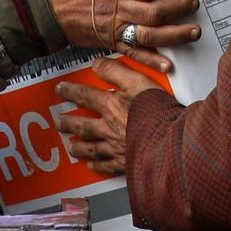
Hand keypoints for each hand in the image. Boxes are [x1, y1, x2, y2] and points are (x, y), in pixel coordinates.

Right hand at [42, 0, 201, 70]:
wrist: (40, 10)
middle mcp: (116, 8)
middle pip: (155, 12)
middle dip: (179, 8)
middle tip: (193, 3)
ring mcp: (112, 28)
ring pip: (150, 35)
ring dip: (174, 35)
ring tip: (193, 31)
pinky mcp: (108, 42)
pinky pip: (133, 52)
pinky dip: (151, 60)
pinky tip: (168, 64)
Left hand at [54, 59, 164, 176]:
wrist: (171, 141)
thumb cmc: (158, 112)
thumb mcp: (138, 81)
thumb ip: (116, 71)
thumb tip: (97, 64)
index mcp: (111, 107)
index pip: (86, 96)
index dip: (71, 92)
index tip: (60, 90)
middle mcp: (109, 128)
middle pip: (83, 125)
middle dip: (69, 123)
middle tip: (59, 123)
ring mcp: (115, 147)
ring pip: (91, 148)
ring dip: (79, 147)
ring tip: (71, 146)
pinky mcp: (125, 163)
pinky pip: (107, 166)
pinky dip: (98, 165)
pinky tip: (92, 166)